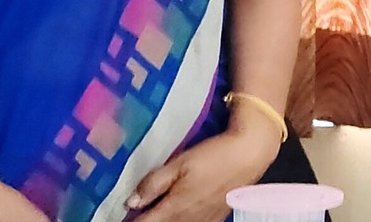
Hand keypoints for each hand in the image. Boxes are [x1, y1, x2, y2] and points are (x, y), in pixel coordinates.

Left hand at [128, 123, 280, 220]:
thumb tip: (131, 202)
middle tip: (135, 214)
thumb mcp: (180, 163)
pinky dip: (180, 221)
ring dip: (163, 221)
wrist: (249, 155)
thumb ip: (154, 184)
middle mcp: (187, 219)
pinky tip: (179, 214)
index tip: (120, 217)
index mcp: (174, 207)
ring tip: (154, 213)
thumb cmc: (213, 155)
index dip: (131, 221)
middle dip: (146, 221)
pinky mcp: (215, 218)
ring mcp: (203, 221)